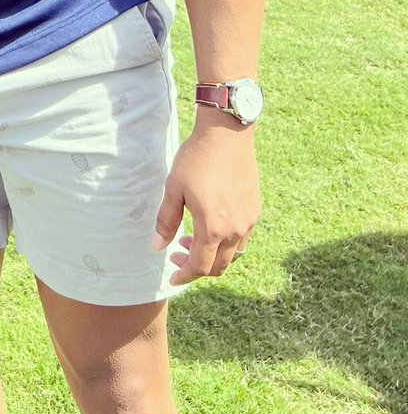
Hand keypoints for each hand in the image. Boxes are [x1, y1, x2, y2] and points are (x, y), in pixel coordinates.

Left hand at [153, 112, 260, 283]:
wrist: (227, 136)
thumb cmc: (196, 160)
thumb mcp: (173, 189)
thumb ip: (165, 221)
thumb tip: (157, 246)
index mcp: (213, 228)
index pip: (200, 266)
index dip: (184, 276)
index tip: (172, 278)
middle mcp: (235, 230)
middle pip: (219, 266)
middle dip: (197, 267)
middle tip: (176, 254)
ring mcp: (249, 221)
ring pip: (233, 254)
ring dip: (212, 255)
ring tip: (190, 237)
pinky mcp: (255, 211)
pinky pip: (242, 238)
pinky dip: (226, 242)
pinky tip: (211, 225)